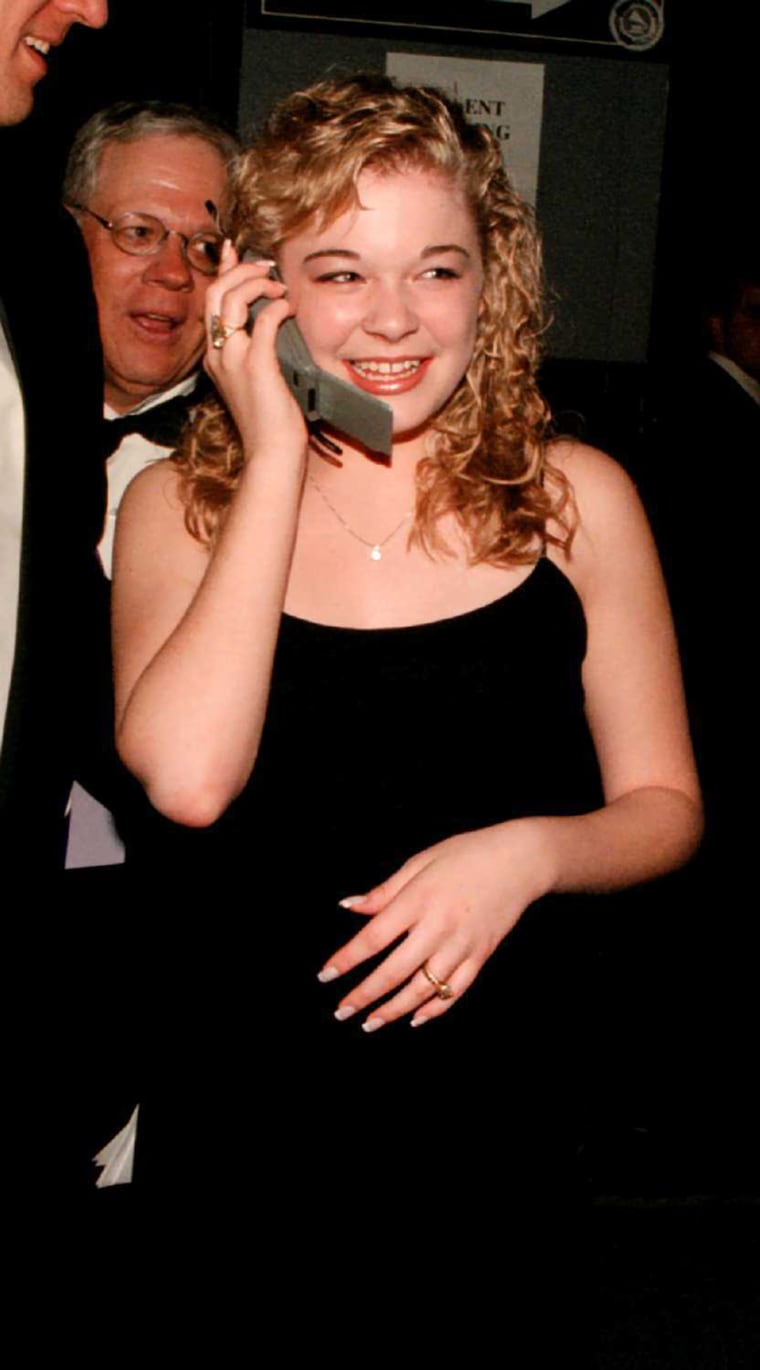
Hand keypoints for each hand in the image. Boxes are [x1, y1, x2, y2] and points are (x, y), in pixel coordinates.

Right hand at [203, 241, 307, 461]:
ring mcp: (233, 360)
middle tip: (266, 268)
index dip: (222, 272)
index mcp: (215, 357)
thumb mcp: (260, 377)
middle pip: (215, 294)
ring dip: (256, 284)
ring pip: (232, 301)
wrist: (272, 452)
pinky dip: (277, 309)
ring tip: (278, 286)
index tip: (235, 252)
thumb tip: (274, 318)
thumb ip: (259, 347)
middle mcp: (217, 355)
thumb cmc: (272, 419)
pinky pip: (263, 322)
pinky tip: (289, 309)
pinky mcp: (256, 366)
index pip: (211, 303)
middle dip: (240, 271)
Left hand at [318, 819, 553, 1029]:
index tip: (325, 977)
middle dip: (364, 996)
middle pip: (394, 971)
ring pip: (423, 989)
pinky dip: (435, 1009)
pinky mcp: (481, 955)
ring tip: (370, 1024)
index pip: (373, 938)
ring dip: (394, 1010)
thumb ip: (385, 890)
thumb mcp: (421, 862)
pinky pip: (456, 991)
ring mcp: (461, 945)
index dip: (347, 960)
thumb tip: (349, 906)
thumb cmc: (467, 854)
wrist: (521, 860)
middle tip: (341, 1012)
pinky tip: (415, 1018)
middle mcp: (438, 927)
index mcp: (418, 900)